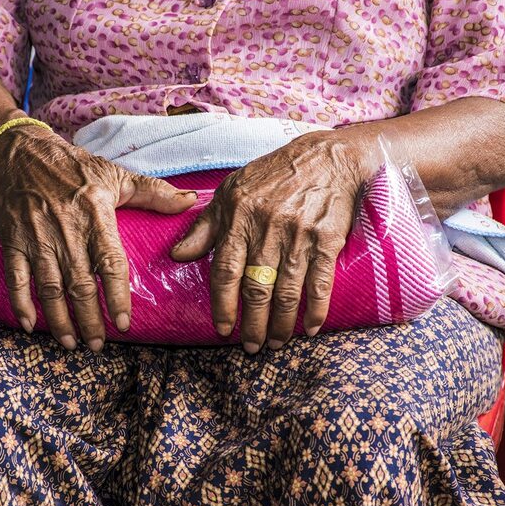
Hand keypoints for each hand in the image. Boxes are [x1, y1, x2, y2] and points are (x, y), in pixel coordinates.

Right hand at [0, 125, 196, 350]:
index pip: (109, 263)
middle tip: (98, 345)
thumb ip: (153, 192)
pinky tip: (30, 326)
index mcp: (95, 215)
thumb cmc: (73, 167)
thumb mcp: (114, 174)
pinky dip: (21, 303)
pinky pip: (16, 278)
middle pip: (80, 285)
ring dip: (60, 320)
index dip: (116, 296)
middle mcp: (66, 231)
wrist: (19, 154)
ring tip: (71, 343)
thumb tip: (190, 201)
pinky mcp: (13, 241)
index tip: (124, 323)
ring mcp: (37, 238)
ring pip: (49, 288)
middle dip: (89, 320)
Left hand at [171, 129, 373, 353]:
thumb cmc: (272, 175)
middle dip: (253, 324)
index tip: (222, 329)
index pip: (225, 271)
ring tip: (276, 343)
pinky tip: (311, 328)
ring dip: (282, 324)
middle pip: (256, 289)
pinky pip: (320, 283)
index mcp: (239, 217)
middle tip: (251, 347)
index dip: (223, 305)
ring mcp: (299, 236)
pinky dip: (316, 310)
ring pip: (287, 292)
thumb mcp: (231, 192)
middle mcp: (267, 229)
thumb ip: (204, 227)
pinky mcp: (327, 240)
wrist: (326, 157)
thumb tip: (177, 256)